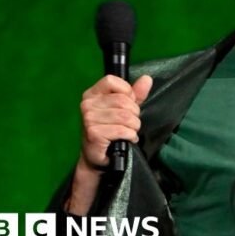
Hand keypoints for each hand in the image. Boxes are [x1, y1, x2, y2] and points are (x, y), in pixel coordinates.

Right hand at [66, 74, 152, 214]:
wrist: (98, 156)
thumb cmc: (111, 130)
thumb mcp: (124, 109)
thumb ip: (136, 94)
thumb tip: (147, 78)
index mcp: (92, 94)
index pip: (112, 81)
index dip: (127, 92)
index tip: (128, 104)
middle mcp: (87, 104)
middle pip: (123, 101)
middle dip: (134, 114)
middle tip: (130, 123)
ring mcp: (89, 119)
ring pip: (125, 116)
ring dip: (133, 127)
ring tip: (128, 132)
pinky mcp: (94, 133)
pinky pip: (122, 130)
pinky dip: (130, 136)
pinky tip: (126, 139)